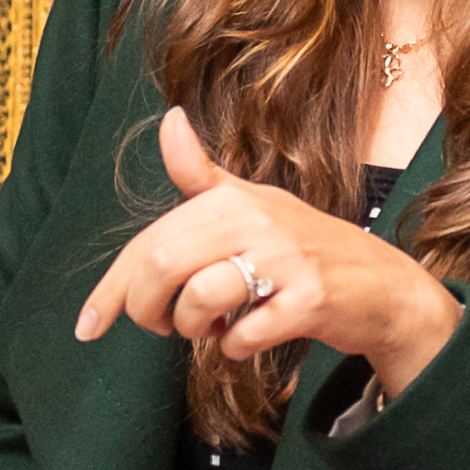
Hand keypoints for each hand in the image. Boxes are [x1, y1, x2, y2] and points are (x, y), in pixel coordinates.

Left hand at [73, 109, 460, 400]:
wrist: (381, 285)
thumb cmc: (305, 247)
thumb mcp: (253, 204)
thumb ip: (202, 175)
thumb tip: (167, 120)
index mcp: (233, 199)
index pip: (151, 240)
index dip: (111, 287)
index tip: (87, 325)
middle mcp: (257, 219)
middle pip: (164, 264)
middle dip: (147, 309)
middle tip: (162, 327)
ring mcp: (286, 259)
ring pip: (199, 299)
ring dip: (194, 330)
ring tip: (213, 329)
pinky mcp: (310, 299)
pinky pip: (244, 335)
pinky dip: (236, 349)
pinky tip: (250, 339)